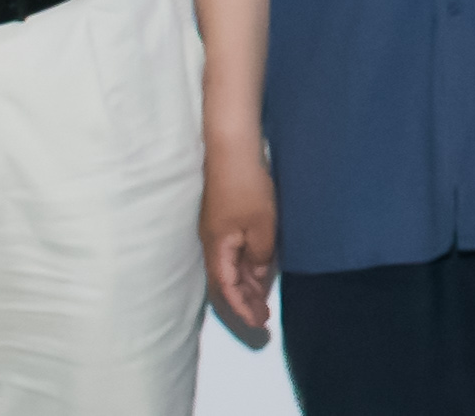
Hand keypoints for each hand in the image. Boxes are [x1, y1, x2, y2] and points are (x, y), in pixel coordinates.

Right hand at [200, 141, 279, 333]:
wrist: (231, 149)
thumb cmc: (247, 187)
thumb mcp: (262, 226)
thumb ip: (260, 256)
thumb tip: (257, 274)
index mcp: (217, 249)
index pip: (226, 290)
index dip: (242, 310)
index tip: (259, 325)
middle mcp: (211, 244)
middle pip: (224, 283)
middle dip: (243, 302)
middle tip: (263, 318)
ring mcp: (215, 232)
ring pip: (228, 268)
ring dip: (244, 285)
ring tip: (263, 300)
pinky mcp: (222, 220)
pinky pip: (232, 254)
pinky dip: (245, 267)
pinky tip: (258, 269)